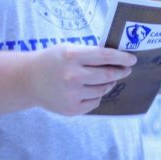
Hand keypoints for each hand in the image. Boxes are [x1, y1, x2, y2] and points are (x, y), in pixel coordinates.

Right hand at [21, 45, 135, 116]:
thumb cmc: (52, 61)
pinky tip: (89, 90)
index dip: (122, 58)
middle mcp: (72, 76)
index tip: (133, 59)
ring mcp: (71, 95)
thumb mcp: (69, 49)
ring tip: (105, 79)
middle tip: (125, 70)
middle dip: (120, 72)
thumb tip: (119, 59)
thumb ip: (91, 53)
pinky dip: (97, 96)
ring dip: (108, 84)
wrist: (27, 80)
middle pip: (108, 76)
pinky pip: (94, 102)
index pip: (106, 56)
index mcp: (72, 56)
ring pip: (102, 90)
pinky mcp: (71, 109)